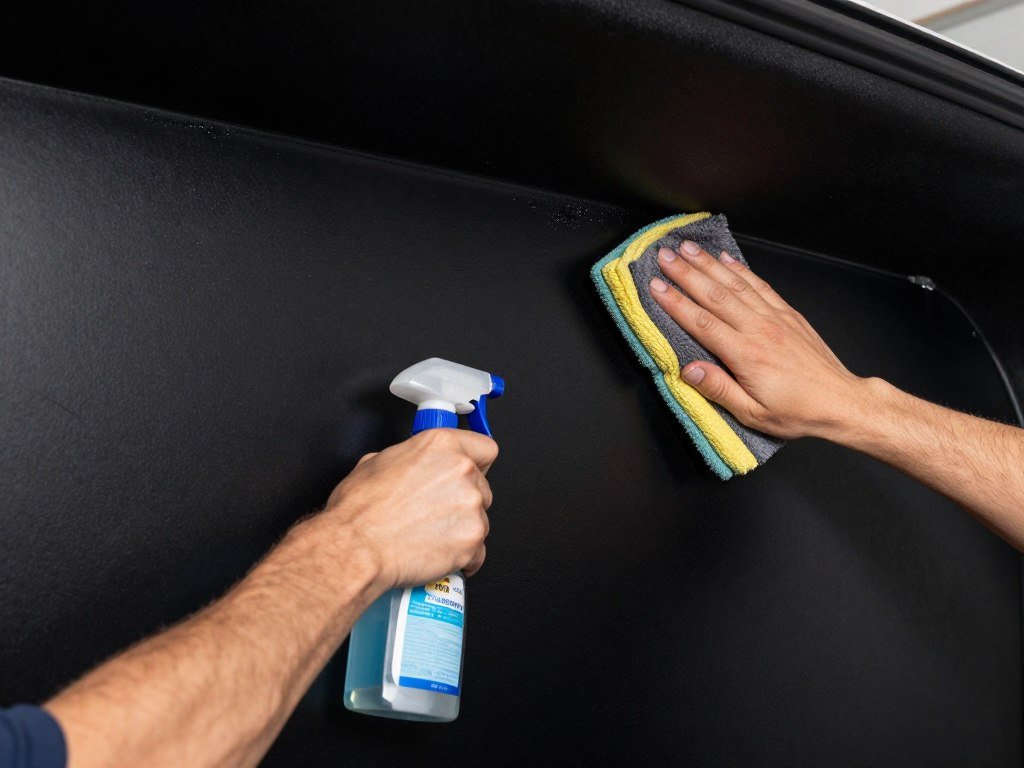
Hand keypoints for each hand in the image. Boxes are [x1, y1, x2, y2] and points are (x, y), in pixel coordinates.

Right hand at [320, 429, 496, 589]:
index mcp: (441, 445)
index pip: (485, 448)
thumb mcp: (376, 462)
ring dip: (462, 529)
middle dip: (464, 501)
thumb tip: (413, 465)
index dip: (477, 463)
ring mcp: (470, 507)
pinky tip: (439, 554)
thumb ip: (409, 457)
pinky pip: (478, 551)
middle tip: (437, 512)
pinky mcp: (471, 540)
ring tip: (430, 536)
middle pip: (482, 488)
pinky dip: (463, 557)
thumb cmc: (360, 510)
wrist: (355, 548)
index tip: (472, 473)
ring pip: (480, 520)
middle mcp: (461, 472)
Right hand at [648, 239, 866, 439]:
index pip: (702, 323)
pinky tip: (726, 258)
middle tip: (664, 255)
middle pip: (715, 295)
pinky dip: (741, 269)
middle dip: (686, 273)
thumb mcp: (753, 414)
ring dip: (709, 263)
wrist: (840, 402)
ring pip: (735, 284)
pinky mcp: (788, 314)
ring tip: (687, 248)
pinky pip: (760, 285)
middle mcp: (759, 330)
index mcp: (746, 355)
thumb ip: (718, 390)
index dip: (676, 303)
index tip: (655, 286)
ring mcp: (775, 318)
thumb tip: (688, 371)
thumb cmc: (797, 412)